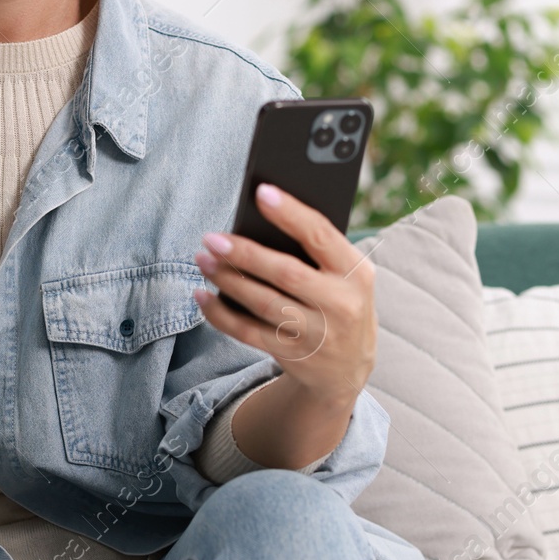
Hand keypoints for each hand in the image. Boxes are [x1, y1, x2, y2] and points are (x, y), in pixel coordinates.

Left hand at [193, 183, 376, 408]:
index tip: (261, 191)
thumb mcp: (345, 274)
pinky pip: (249, 333)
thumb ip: (315, 250)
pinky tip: (202, 295)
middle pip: (286, 273)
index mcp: (356, 273)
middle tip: (212, 237)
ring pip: (264, 303)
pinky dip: (221, 314)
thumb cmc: (338, 301)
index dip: (291, 213)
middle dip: (245, 253)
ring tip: (202, 259)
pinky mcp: (293, 355)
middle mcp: (341, 304)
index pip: (321, 236)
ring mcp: (317, 334)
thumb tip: (260, 216)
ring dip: (227, 280)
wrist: (348, 367)